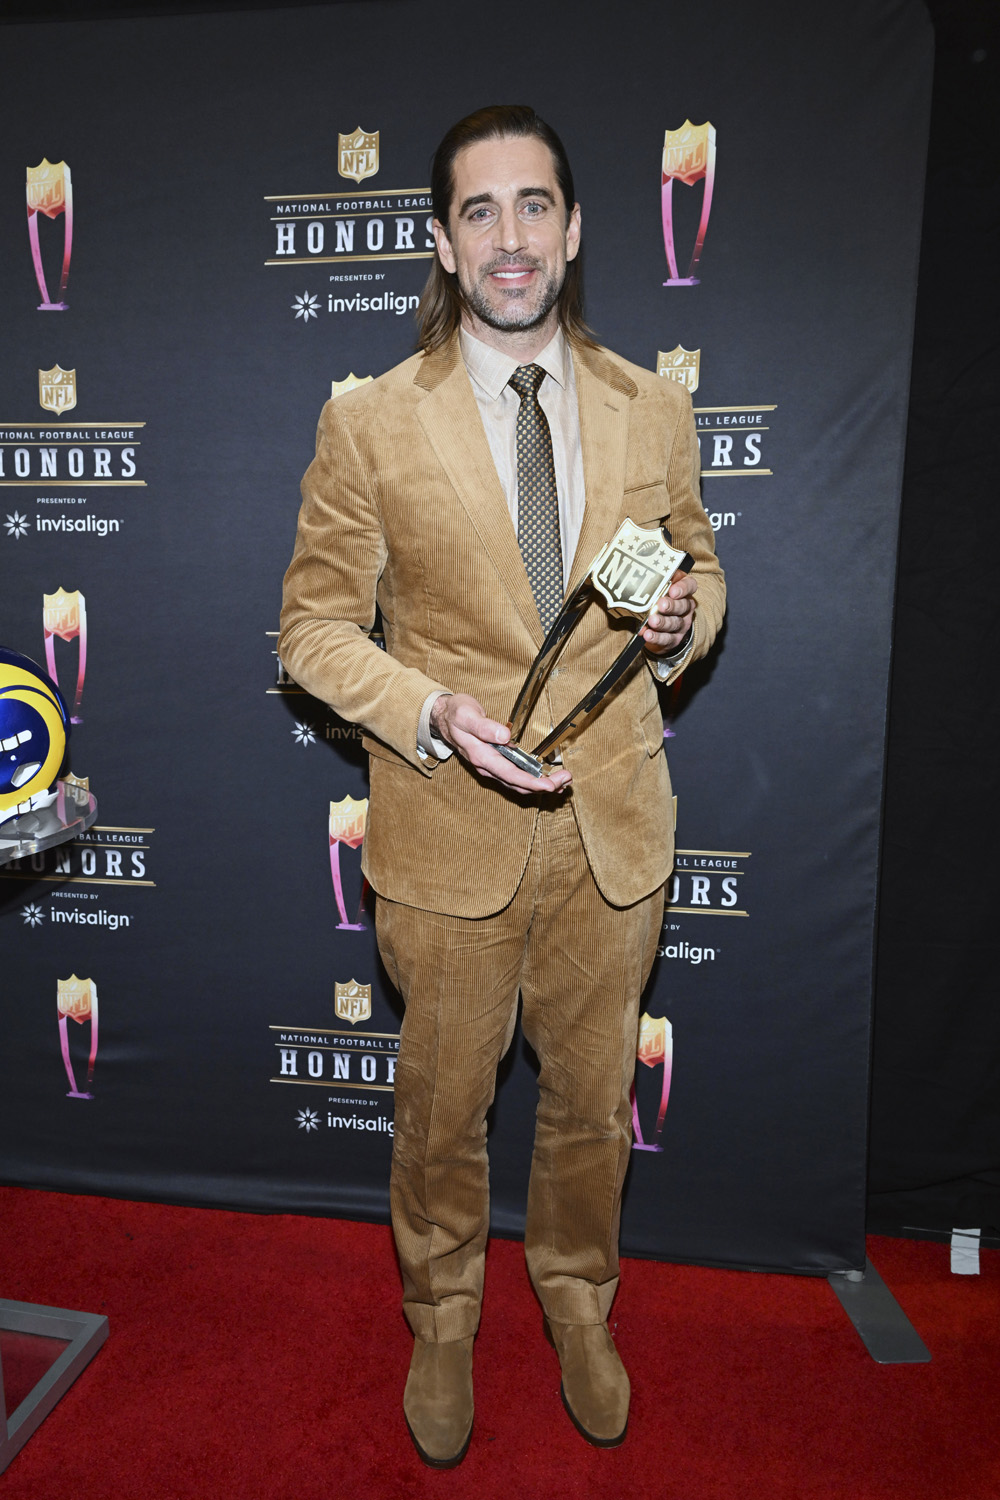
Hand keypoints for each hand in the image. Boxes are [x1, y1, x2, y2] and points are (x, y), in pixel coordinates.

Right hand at [430, 692, 571, 795]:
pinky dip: (532, 781)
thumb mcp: (466, 715)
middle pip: (518, 784)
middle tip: (566, 780)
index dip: (531, 782)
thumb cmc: (455, 715)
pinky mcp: (495, 764)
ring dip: (540, 785)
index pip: (510, 775)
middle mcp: (487, 766)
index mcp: (481, 756)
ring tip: (562, 781)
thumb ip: (484, 727)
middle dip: (544, 786)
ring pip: (518, 784)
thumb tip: (504, 736)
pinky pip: (515, 778)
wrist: (443, 718)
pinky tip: (545, 777)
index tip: (549, 784)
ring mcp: (491, 767)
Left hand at [641, 572, 696, 655]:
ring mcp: (681, 625)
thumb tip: (643, 566)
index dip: (683, 588)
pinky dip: (656, 637)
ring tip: (652, 621)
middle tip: (661, 604)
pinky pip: (666, 639)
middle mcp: (686, 608)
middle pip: (683, 606)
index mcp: (684, 592)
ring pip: (675, 623)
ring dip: (663, 622)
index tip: (673, 590)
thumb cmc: (657, 601)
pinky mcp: (673, 640)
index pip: (690, 586)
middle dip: (672, 605)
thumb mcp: (658, 587)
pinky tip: (647, 634)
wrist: (661, 628)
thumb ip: (655, 578)